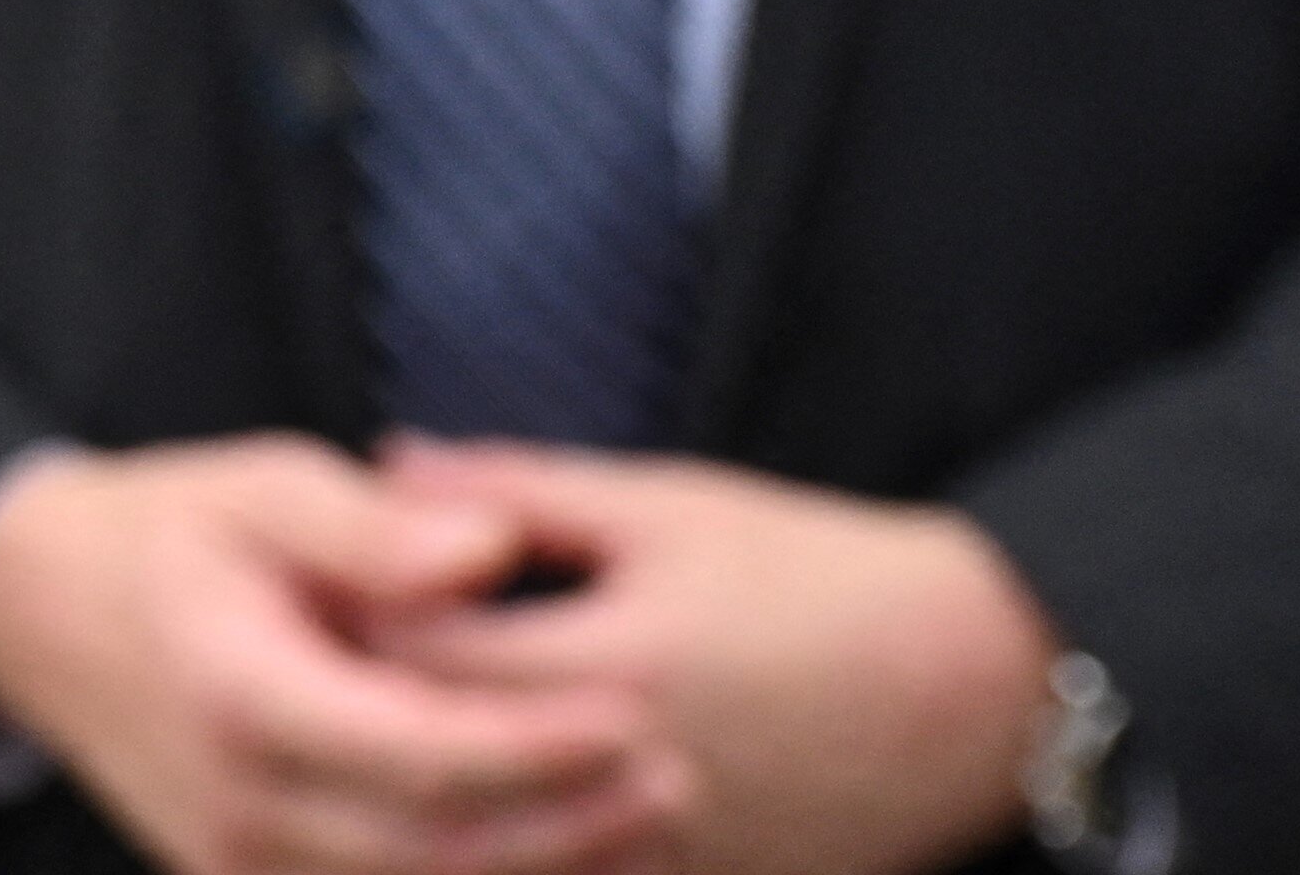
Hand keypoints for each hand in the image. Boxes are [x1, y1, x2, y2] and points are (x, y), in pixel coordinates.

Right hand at [0, 434, 695, 874]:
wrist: (41, 615)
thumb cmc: (169, 535)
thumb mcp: (259, 487)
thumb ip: (376, 528)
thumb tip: (494, 548)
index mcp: (240, 698)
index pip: (418, 753)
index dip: (539, 747)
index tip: (640, 715)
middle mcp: (240, 811)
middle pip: (437, 855)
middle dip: (572, 830)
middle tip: (680, 783)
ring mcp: (240, 869)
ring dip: (545, 874)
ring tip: (655, 828)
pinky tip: (569, 855)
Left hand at [360, 447, 1056, 874]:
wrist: (980, 685)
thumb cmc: (825, 574)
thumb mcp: (672, 506)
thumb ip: (521, 491)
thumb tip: (395, 463)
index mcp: (613, 663)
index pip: (422, 656)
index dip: (353, 619)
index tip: (319, 587)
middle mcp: (631, 773)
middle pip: (443, 759)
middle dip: (374, 711)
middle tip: (325, 665)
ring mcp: (673, 851)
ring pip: (500, 847)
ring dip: (439, 792)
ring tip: (390, 737)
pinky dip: (523, 847)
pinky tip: (492, 802)